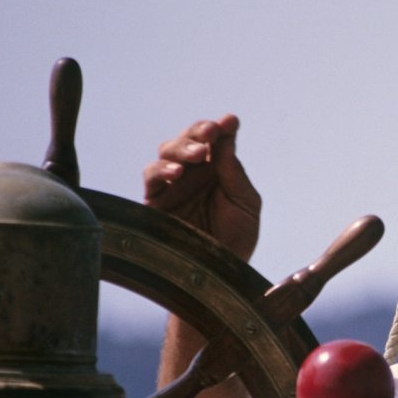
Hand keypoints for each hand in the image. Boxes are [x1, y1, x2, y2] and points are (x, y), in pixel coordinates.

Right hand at [143, 114, 260, 260]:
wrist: (220, 275)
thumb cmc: (236, 240)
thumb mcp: (245, 202)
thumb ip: (233, 170)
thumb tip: (228, 132)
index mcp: (217, 170)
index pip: (215, 140)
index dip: (220, 128)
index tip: (230, 122)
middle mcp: (193, 174)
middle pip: (188, 139)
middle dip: (199, 132)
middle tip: (211, 133)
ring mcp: (173, 186)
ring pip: (167, 152)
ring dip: (181, 148)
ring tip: (197, 154)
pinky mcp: (155, 202)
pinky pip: (152, 179)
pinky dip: (162, 170)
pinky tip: (177, 173)